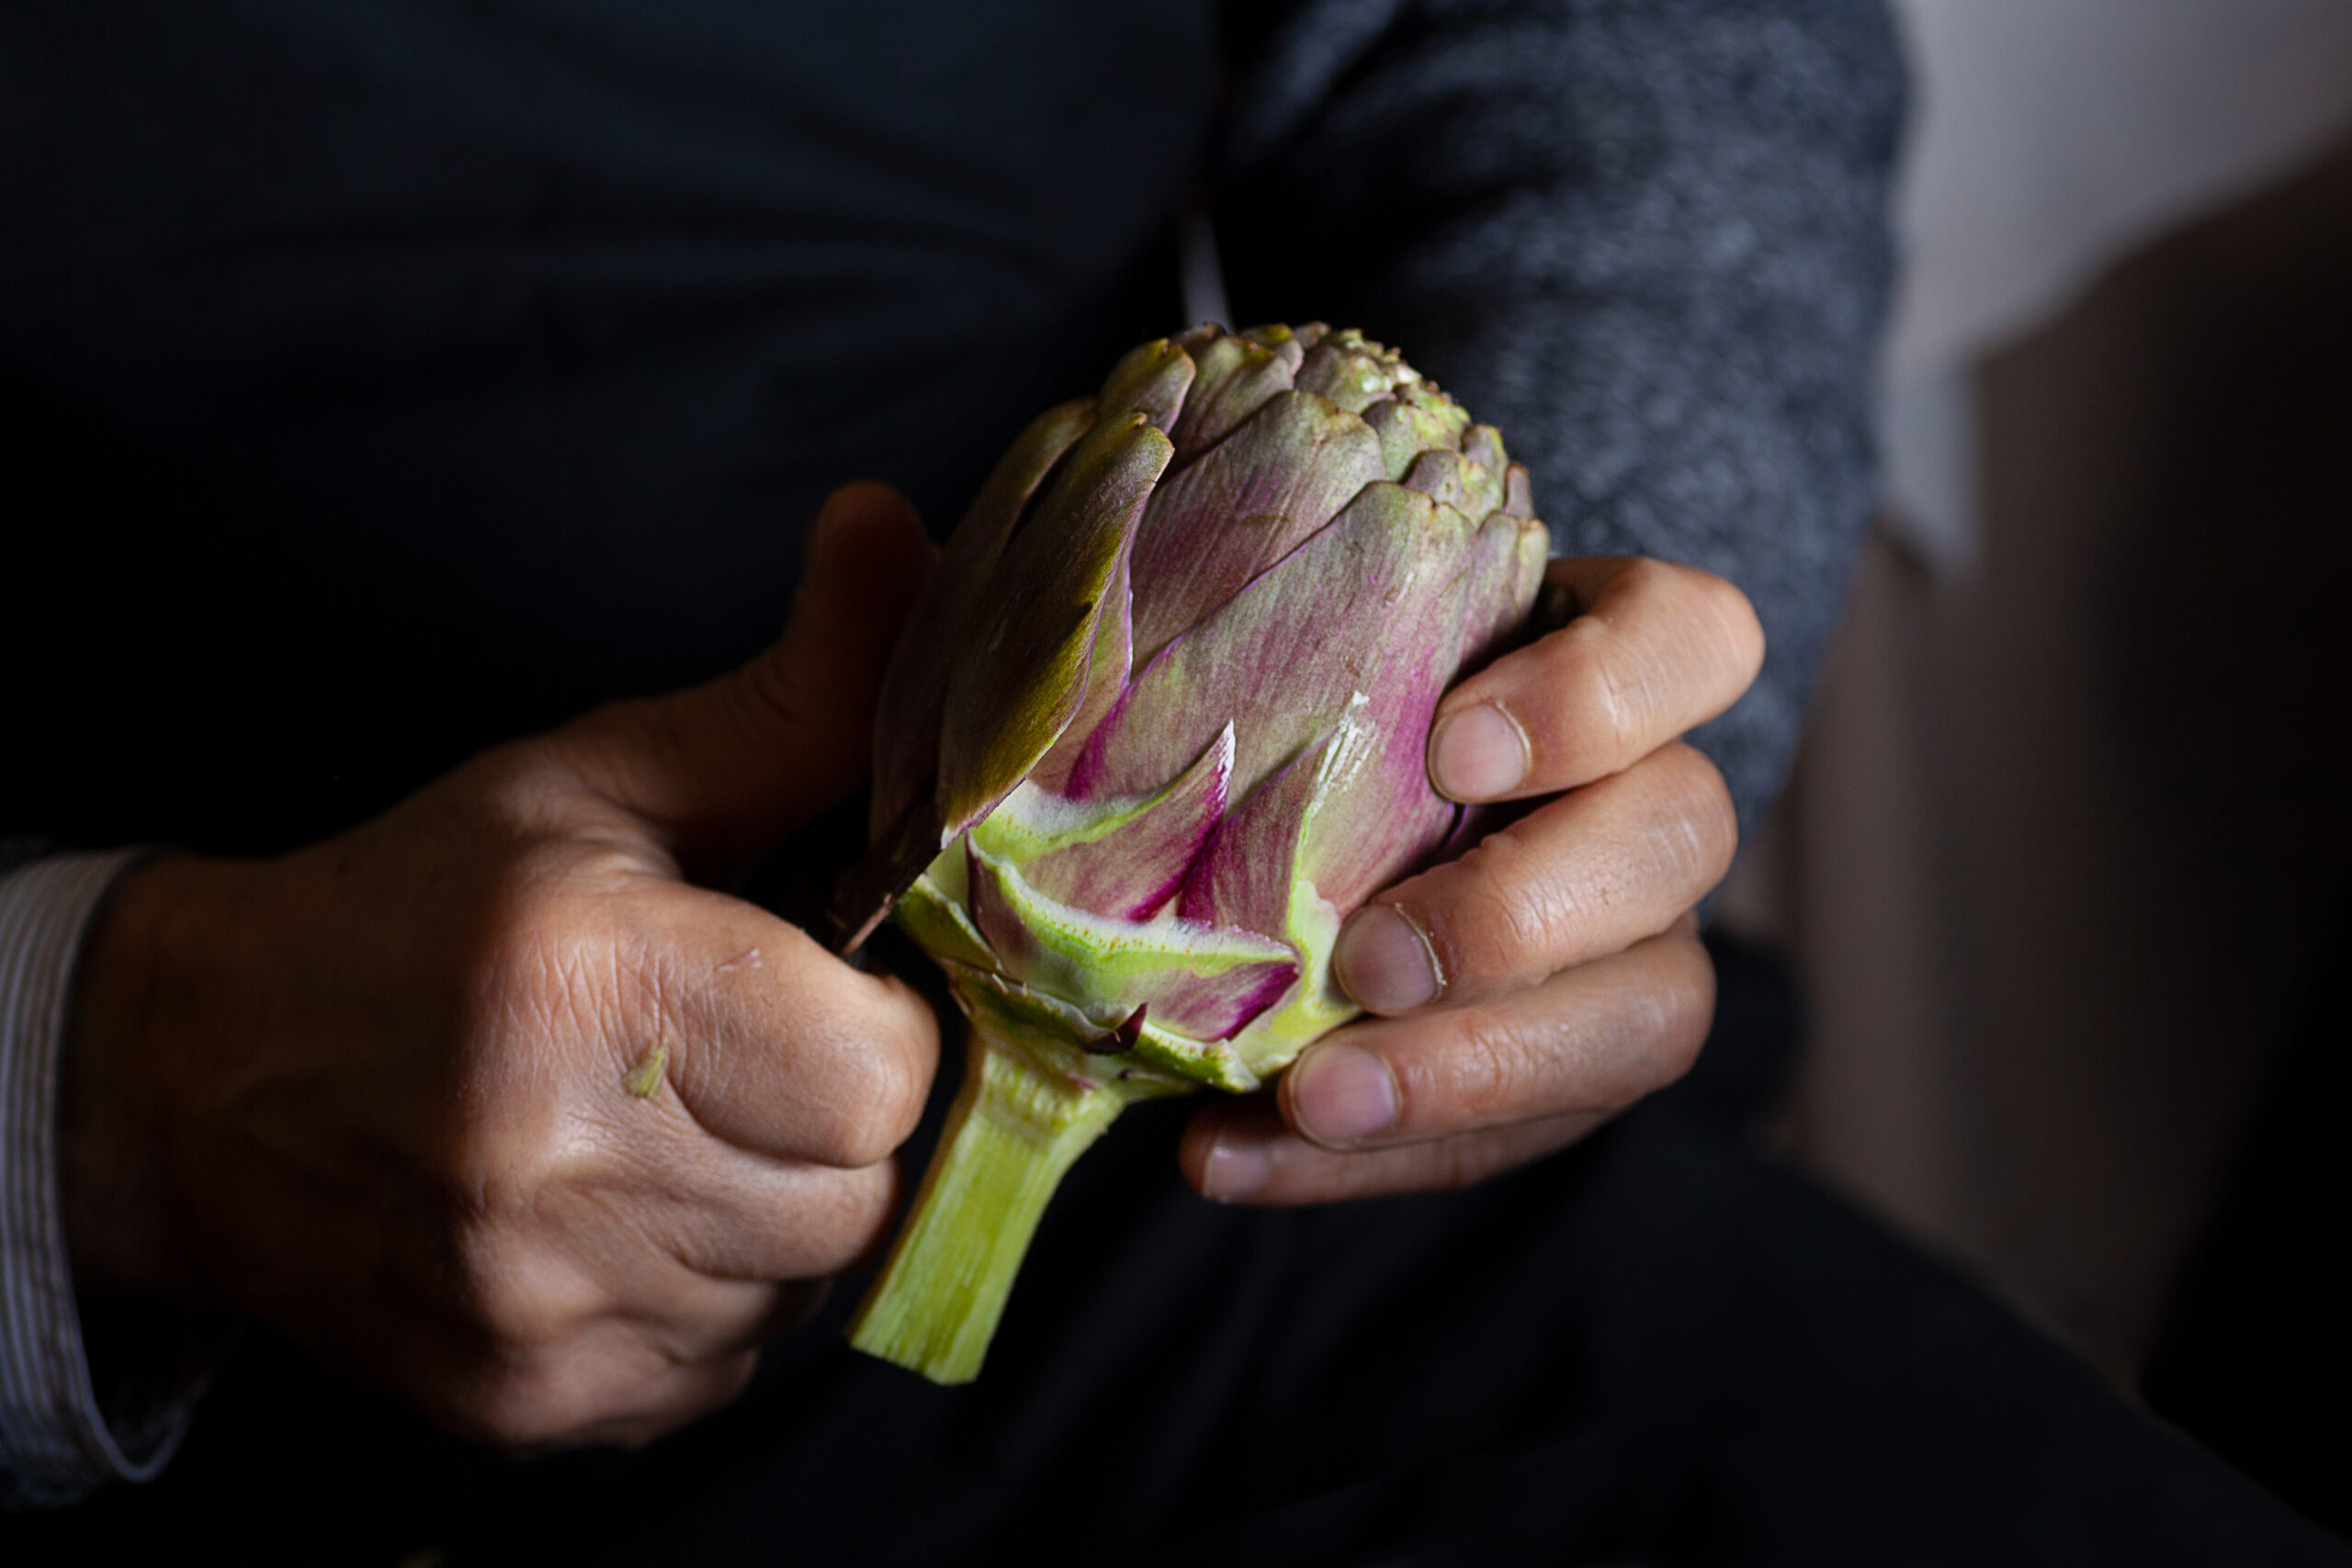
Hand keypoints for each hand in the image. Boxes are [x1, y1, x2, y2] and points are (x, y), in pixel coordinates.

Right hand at [60, 484, 940, 1448]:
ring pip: (804, 1286)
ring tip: (681, 1126)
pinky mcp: (530, 1407)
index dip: (881, 1029)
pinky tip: (632, 1213)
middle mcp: (558, 1165)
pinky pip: (728, 1365)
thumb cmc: (426, 905)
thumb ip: (792, 688)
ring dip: (780, 1208)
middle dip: (840, 1119)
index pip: (883, 1075)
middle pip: (860, 1193)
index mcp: (592, 981)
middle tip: (750, 1053)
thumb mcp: (603, 776)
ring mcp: (539, 1310)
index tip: (822, 987)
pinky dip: (714, 1293)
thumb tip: (899, 530)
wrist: (207, 1079)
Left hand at [1181, 557, 1762, 1202]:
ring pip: (1655, 1010)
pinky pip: (1509, 1137)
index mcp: (1598, 657)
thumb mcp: (1263, 624)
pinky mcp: (1559, 1067)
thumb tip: (1070, 563)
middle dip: (1525, 913)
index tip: (1450, 747)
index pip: (1694, 640)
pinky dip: (1366, 1164)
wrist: (1255, 824)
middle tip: (1365, 960)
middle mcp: (1644, 798)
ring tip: (1312, 1099)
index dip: (1599, 694)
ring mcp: (1626, 944)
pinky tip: (1230, 1156)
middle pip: (1684, 837)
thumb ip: (1236, 605)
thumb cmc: (1273, 683)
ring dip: (1474, 1072)